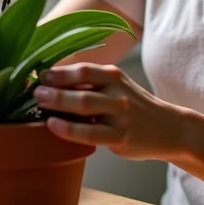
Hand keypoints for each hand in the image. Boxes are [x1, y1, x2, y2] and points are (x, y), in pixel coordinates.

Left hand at [34, 63, 183, 160]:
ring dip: (59, 102)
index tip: (37, 75)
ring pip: (85, 105)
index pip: (82, 69)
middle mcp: (116, 91)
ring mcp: (119, 114)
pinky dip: (69, 128)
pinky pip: (90, 132)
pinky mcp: (119, 136)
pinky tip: (53, 125)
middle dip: (55, 86)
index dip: (58, 71)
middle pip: (81, 84)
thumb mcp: (117, 88)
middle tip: (35, 89)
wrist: (168, 128)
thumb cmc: (134, 108)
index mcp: (113, 75)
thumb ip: (91, 85)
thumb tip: (50, 84)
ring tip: (39, 103)